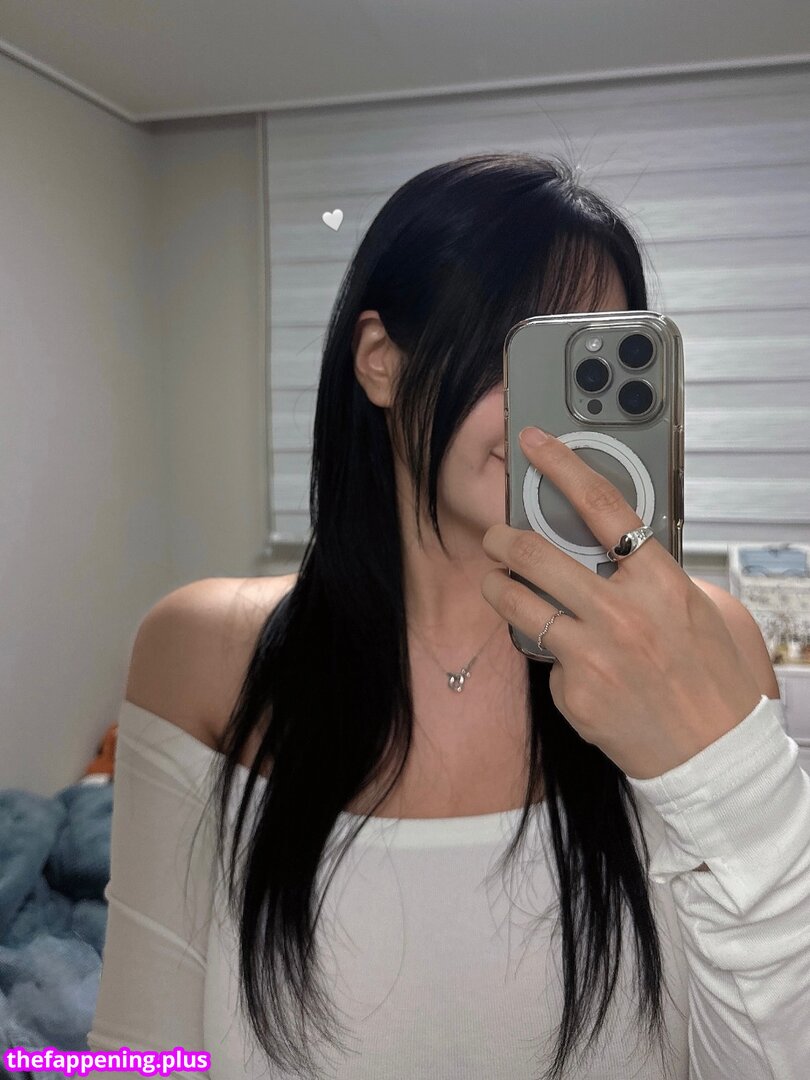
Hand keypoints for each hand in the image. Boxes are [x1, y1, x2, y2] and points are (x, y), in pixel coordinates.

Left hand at [480, 426, 761, 779]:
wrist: (717, 759)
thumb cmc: (717, 683)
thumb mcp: (707, 612)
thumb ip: (660, 578)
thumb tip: (621, 555)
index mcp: (661, 581)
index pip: (602, 505)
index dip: (562, 465)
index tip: (535, 443)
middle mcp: (622, 612)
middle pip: (536, 554)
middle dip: (503, 539)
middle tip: (495, 536)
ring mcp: (593, 654)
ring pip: (517, 604)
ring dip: (498, 588)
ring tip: (497, 585)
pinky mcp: (573, 692)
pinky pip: (543, 658)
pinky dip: (547, 656)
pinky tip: (567, 665)